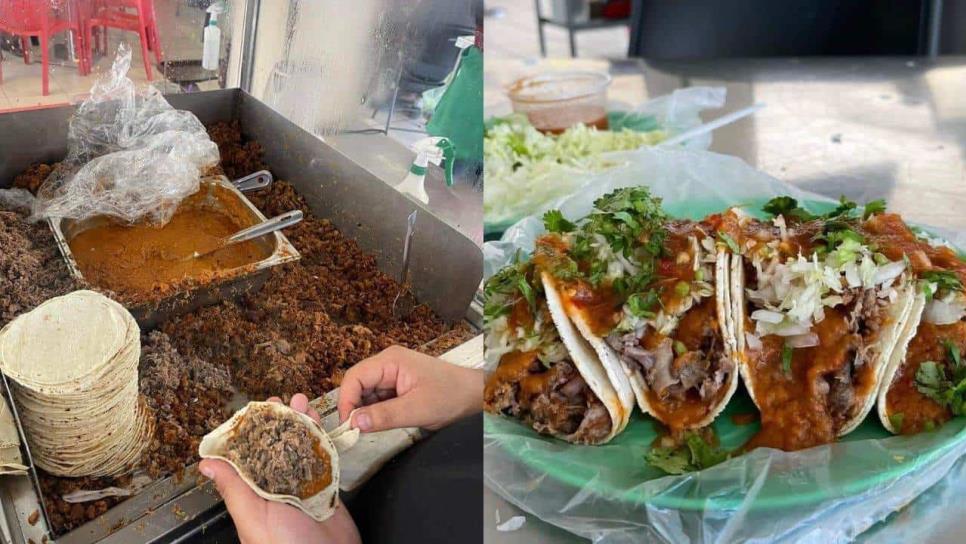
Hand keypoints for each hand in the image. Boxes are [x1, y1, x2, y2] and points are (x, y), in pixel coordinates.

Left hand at [199, 394, 360, 543]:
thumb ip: (234, 489)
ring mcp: (304, 487)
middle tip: (281, 402)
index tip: (256, 409)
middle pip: (278, 447)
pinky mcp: (326, 490)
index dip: (254, 430)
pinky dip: (323, 441)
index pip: (251, 454)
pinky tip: (320, 425)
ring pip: (302, 449)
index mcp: (256, 493)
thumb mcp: (253, 517)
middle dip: (280, 422)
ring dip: (302, 425)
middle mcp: (278, 487)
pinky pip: (323, 460)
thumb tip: (207, 465)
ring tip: (302, 404)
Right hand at [337, 345, 482, 431]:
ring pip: (366, 393)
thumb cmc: (449, 396)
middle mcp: (388, 363)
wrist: (473, 394)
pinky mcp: (397, 385)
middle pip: (358, 384)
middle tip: (355, 431)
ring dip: (364, 411)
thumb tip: (353, 422)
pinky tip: (379, 423)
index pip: (354, 377)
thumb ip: (384, 416)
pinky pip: (377, 397)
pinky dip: (375, 411)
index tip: (347, 425)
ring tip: (369, 429)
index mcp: (390, 361)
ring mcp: (392, 373)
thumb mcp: (416, 409)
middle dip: (354, 407)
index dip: (346, 400)